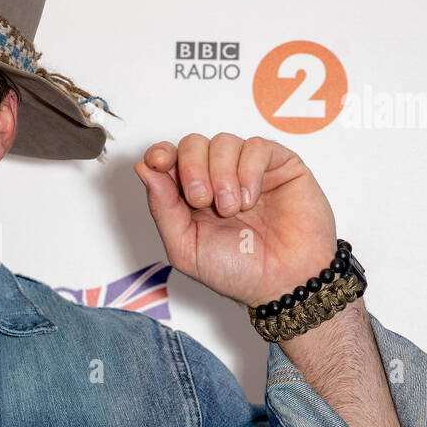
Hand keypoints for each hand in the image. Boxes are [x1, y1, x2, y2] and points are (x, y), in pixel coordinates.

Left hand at [134, 133, 336, 308]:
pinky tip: (250, 199)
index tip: (157, 162)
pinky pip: (256, 146)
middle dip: (191, 169)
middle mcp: (218, 178)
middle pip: (192, 143)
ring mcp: (248, 169)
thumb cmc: (238, 271)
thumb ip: (162, 208)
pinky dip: (248, 171)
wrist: (284, 284)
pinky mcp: (280, 165)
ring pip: (223, 142)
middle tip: (202, 200)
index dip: (160, 154)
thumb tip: (143, 169)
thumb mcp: (185, 247)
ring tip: (232, 209)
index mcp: (191, 196)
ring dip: (222, 175)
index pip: (169, 159)